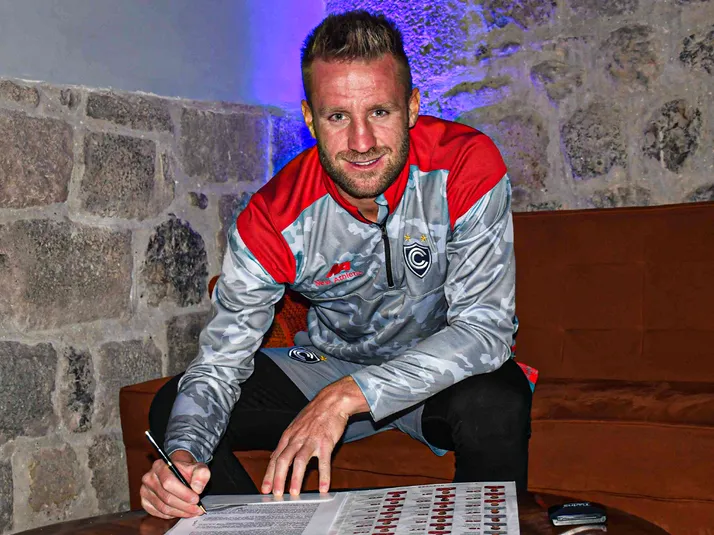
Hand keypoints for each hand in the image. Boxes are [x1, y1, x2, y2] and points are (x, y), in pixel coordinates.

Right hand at [140, 450, 209, 518]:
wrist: (177, 472)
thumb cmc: (186, 470)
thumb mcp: (198, 467)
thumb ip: (201, 474)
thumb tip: (197, 488)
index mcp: (159, 466)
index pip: (169, 482)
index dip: (183, 493)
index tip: (196, 499)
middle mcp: (149, 478)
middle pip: (166, 497)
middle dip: (184, 505)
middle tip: (197, 509)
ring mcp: (145, 491)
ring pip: (163, 507)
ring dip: (180, 512)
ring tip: (192, 511)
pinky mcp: (145, 502)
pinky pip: (159, 513)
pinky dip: (172, 515)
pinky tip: (181, 511)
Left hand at [262, 376, 368, 495]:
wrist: (331, 401)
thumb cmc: (314, 414)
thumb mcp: (295, 426)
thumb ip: (286, 443)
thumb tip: (275, 457)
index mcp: (289, 436)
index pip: (275, 457)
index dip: (269, 474)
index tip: (265, 488)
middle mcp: (297, 438)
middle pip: (284, 460)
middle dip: (278, 478)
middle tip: (276, 494)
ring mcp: (311, 440)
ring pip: (300, 460)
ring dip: (296, 478)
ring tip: (294, 493)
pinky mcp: (326, 442)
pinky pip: (324, 461)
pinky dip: (323, 475)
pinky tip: (323, 487)